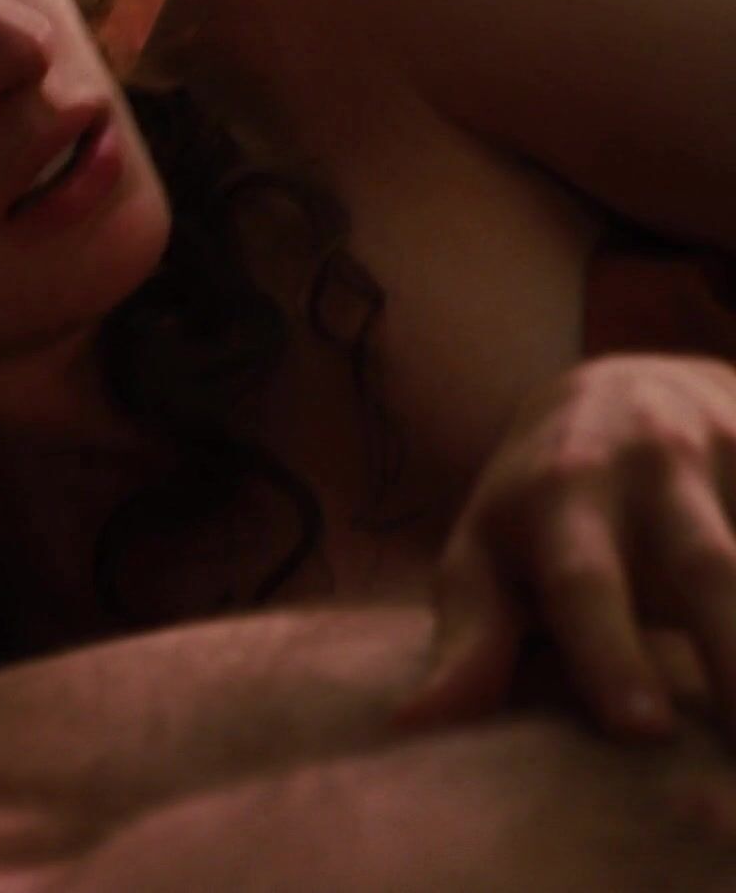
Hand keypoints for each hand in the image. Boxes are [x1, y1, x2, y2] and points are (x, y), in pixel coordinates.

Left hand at [396, 354, 735, 739]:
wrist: (625, 391)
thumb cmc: (538, 505)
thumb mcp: (485, 556)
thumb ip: (469, 640)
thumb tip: (416, 725)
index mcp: (563, 492)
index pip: (585, 578)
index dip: (610, 649)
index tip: (639, 727)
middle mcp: (655, 466)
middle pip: (709, 564)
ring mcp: (734, 453)